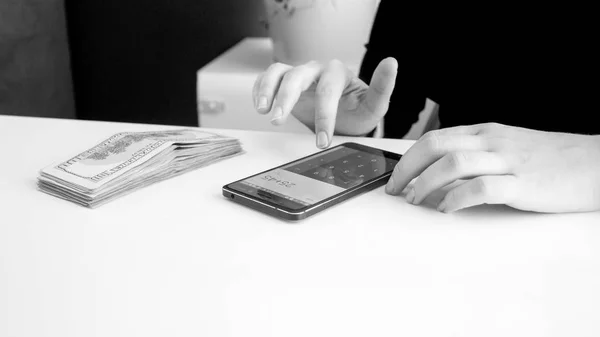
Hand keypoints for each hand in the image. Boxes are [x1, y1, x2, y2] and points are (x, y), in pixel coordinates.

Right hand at [252, 58, 397, 147]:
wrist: (345, 114)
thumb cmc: (357, 109)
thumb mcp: (374, 104)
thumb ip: (382, 86)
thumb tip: (391, 62)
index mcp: (337, 73)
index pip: (327, 91)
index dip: (324, 116)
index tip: (322, 141)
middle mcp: (315, 70)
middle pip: (296, 77)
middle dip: (286, 99)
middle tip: (279, 121)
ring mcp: (297, 74)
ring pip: (277, 72)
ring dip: (267, 90)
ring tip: (262, 110)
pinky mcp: (283, 82)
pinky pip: (266, 79)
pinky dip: (259, 89)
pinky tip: (259, 105)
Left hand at [385, 123, 599, 212]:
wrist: (596, 163)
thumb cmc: (550, 158)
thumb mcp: (507, 147)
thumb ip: (475, 156)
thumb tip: (439, 175)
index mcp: (485, 132)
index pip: (434, 139)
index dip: (408, 159)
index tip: (395, 178)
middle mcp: (492, 142)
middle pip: (435, 147)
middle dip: (407, 170)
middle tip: (395, 190)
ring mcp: (507, 161)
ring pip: (452, 164)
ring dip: (425, 184)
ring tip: (415, 200)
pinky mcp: (523, 184)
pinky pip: (481, 188)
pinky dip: (456, 199)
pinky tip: (447, 208)